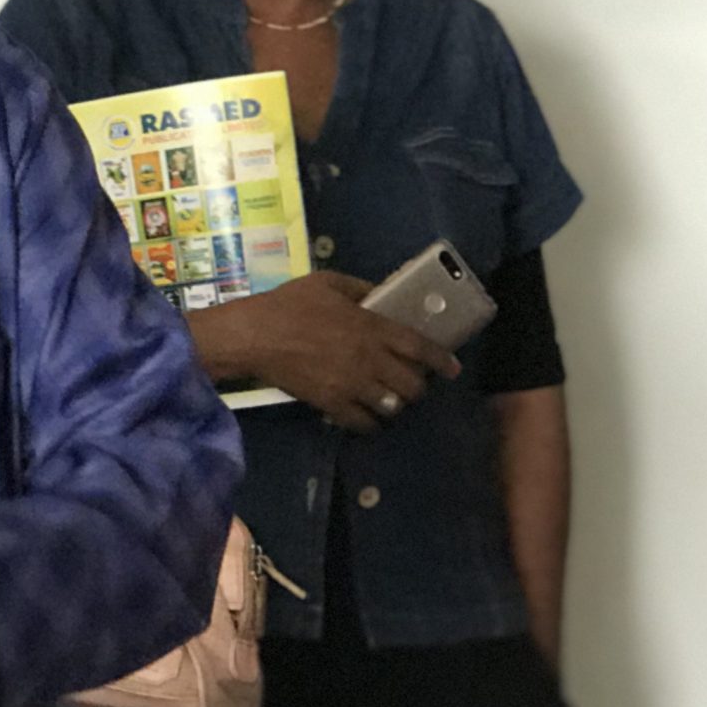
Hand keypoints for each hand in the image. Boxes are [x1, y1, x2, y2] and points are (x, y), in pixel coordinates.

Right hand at [189, 271, 458, 431]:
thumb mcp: (327, 283)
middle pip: (412, 385)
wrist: (254, 335)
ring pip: (392, 407)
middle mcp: (369, 359)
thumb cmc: (289, 304)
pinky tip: (366, 416)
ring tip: (388, 400)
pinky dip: (369, 422)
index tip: (453, 369)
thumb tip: (380, 295)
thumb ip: (360, 288)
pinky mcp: (331, 403)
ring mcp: (351, 385)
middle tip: (410, 382)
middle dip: (417, 387)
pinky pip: (363, 423)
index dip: (442, 361)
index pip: (421, 348)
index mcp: (372, 327)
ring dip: (395, 404)